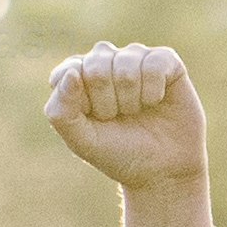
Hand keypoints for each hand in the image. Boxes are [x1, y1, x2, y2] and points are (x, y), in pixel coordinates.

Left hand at [46, 40, 207, 190]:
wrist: (165, 169)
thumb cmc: (119, 153)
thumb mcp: (82, 141)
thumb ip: (62, 112)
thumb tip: (72, 74)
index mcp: (76, 75)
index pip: (68, 72)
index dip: (83, 102)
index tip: (94, 120)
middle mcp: (103, 60)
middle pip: (96, 67)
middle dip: (108, 103)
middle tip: (118, 117)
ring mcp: (134, 57)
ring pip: (126, 67)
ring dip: (132, 101)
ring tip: (137, 111)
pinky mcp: (164, 59)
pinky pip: (154, 65)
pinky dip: (154, 92)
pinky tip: (156, 101)